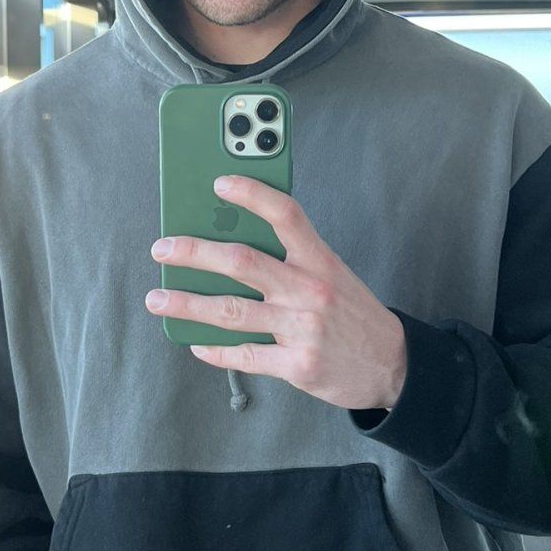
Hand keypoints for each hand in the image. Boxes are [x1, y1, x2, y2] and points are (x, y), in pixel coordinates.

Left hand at [145, 174, 406, 411]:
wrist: (393, 366)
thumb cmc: (353, 313)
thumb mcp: (332, 274)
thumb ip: (291, 259)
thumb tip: (231, 245)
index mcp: (320, 260)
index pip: (285, 215)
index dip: (252, 194)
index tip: (219, 184)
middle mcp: (310, 290)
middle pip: (242, 262)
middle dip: (194, 254)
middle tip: (162, 249)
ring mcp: (302, 329)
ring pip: (230, 312)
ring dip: (187, 305)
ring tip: (158, 300)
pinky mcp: (297, 365)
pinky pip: (245, 356)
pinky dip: (214, 350)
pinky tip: (195, 343)